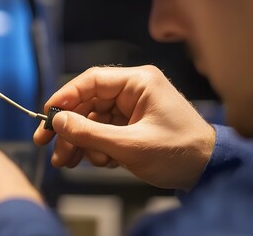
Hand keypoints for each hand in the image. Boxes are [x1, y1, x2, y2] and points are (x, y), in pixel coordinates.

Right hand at [34, 65, 215, 189]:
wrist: (207, 172)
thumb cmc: (177, 152)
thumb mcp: (130, 145)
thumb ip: (90, 133)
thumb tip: (56, 122)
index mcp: (138, 83)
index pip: (91, 81)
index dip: (65, 97)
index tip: (47, 116)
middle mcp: (132, 91)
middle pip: (87, 103)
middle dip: (69, 128)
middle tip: (46, 145)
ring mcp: (131, 109)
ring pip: (92, 121)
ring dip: (79, 142)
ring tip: (67, 163)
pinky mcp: (130, 126)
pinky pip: (102, 132)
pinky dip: (94, 148)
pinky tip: (96, 162)